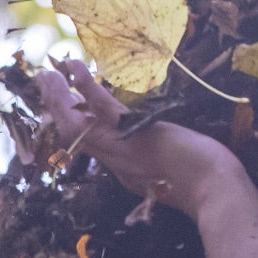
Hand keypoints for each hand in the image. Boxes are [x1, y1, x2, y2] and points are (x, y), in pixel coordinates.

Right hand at [23, 59, 257, 221]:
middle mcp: (116, 162)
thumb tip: (160, 159)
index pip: (91, 146)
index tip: (61, 108)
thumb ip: (162, 168)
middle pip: (75, 134)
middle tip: (43, 83)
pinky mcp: (130, 132)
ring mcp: (120, 148)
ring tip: (45, 75)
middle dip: (56, 108)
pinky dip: (85, 86)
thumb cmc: (207, 186)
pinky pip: (102, 107)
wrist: (214, 190)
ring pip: (77, 123)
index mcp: (125, 172)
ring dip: (57, 98)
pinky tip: (72, 67)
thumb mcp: (177, 179)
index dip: (73, 126)